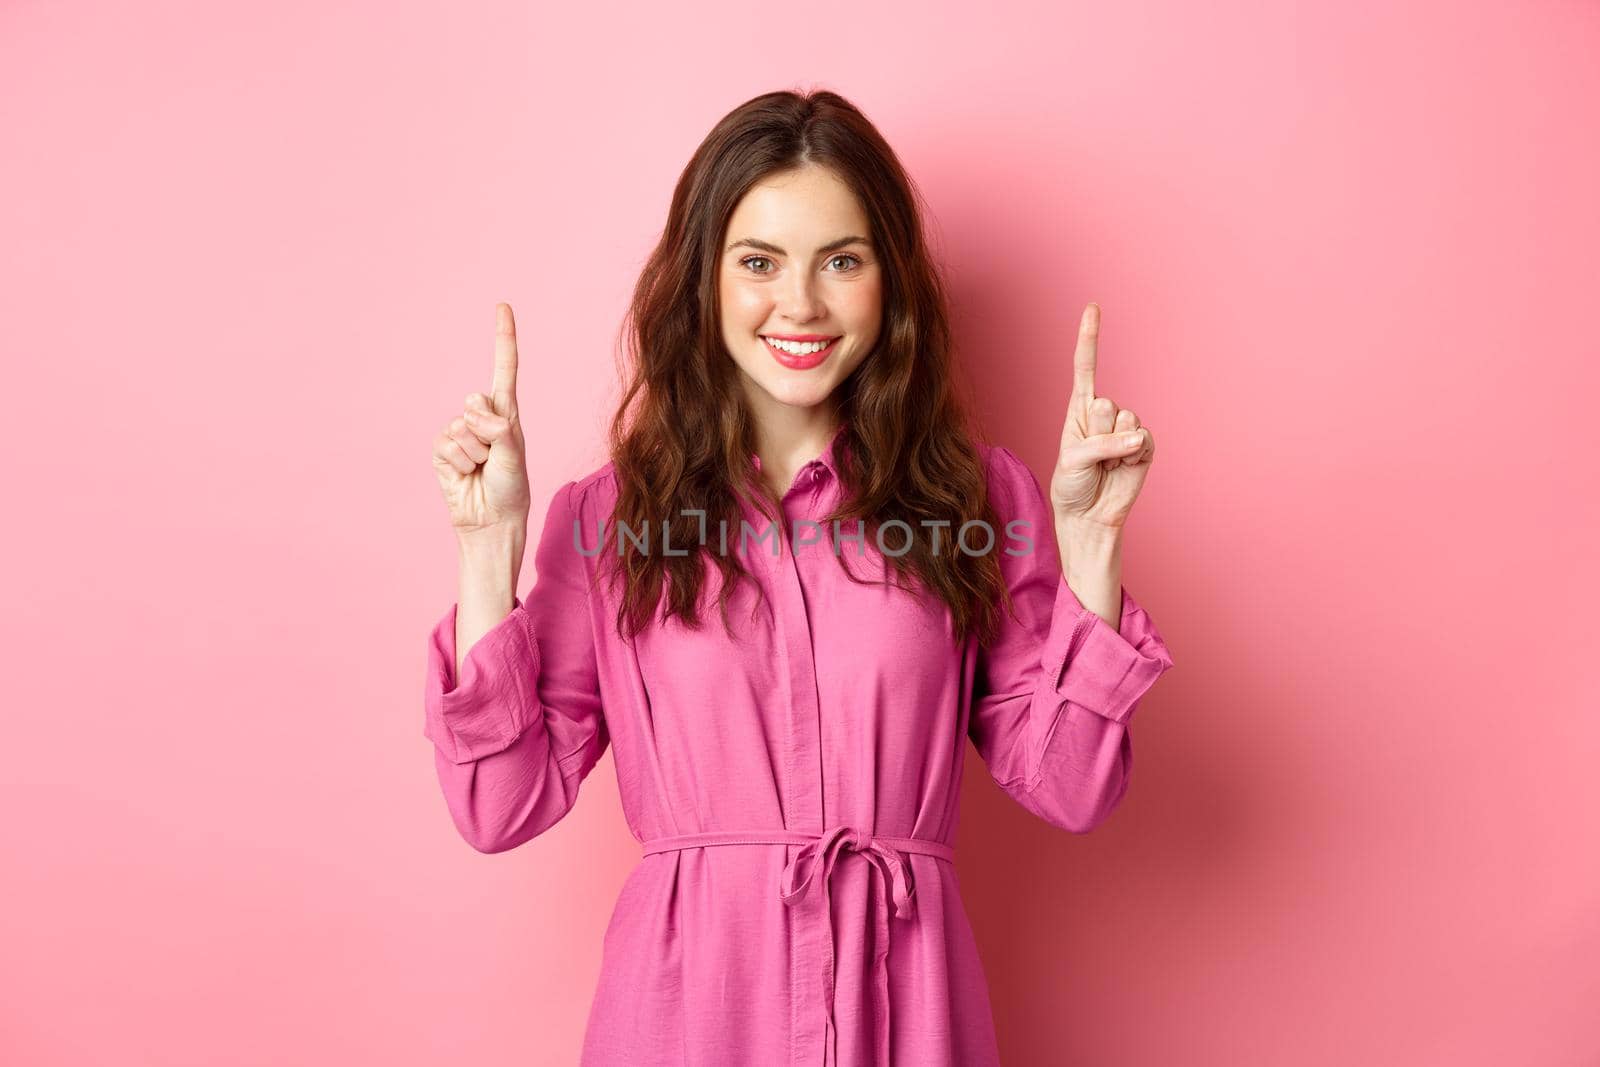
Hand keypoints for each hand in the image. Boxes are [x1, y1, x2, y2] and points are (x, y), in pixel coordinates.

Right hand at [431, 302, 531, 537]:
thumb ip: (499, 428)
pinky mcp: (442, 449)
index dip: (502, 338)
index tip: (503, 306)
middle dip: (486, 431)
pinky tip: (466, 475)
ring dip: (475, 454)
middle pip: (475, 402)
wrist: (490, 521)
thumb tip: (474, 412)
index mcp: (507, 413)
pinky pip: (446, 445)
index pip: (503, 369)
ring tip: (482, 470)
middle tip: (494, 458)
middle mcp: (483, 417)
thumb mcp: (514, 455)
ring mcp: (460, 432)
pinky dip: (459, 463)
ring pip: (461, 427)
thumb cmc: (510, 489)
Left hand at [1048, 303, 1155, 531]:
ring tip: (1106, 463)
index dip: (1090, 337)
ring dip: (1114, 447)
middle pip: (1106, 403)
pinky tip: (1123, 467)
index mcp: (1079, 409)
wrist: (1089, 516)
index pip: (1086, 367)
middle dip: (1097, 432)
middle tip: (1091, 455)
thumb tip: (1138, 437)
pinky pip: (1143, 439)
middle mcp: (1103, 414)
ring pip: (1126, 421)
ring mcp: (1126, 429)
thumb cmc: (1072, 485)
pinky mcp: (1145, 445)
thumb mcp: (1073, 461)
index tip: (1093, 307)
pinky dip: (1132, 456)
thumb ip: (1102, 444)